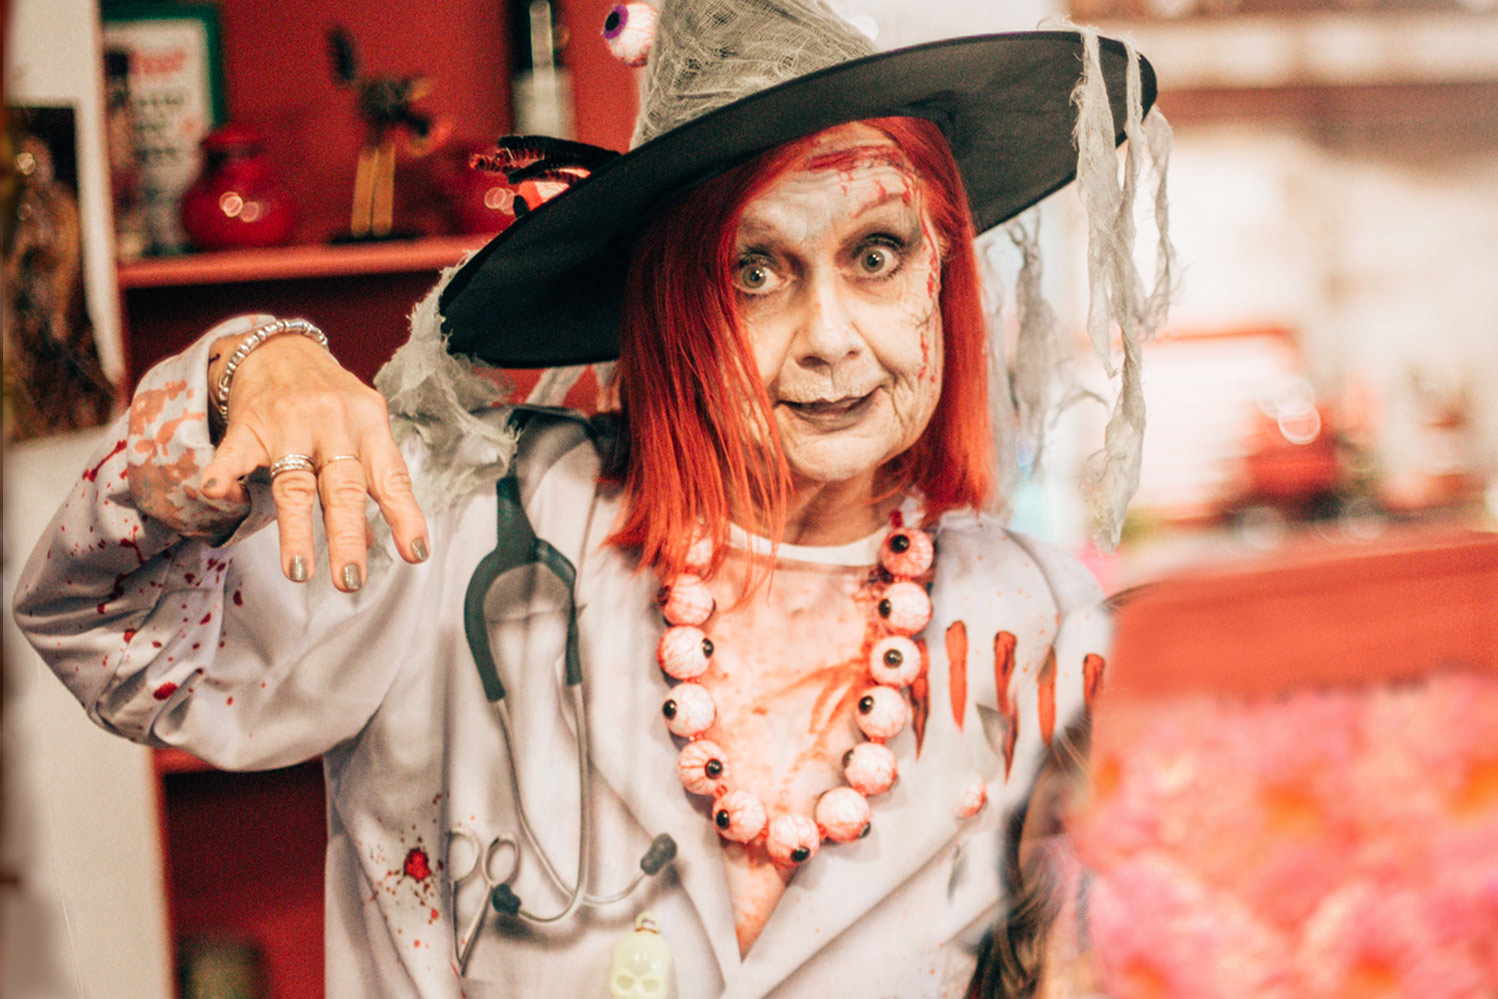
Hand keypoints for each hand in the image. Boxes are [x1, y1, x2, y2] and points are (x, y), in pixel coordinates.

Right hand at [200, 332, 428, 588]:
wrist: (281, 347)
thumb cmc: (332, 397)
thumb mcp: (365, 428)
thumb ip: (374, 479)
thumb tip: (385, 541)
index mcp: (369, 427)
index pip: (391, 477)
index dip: (404, 516)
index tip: (414, 553)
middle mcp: (333, 425)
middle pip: (343, 487)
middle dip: (348, 537)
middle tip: (351, 580)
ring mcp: (289, 425)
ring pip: (294, 482)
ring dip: (296, 529)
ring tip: (299, 571)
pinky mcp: (248, 426)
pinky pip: (235, 455)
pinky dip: (226, 478)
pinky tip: (221, 497)